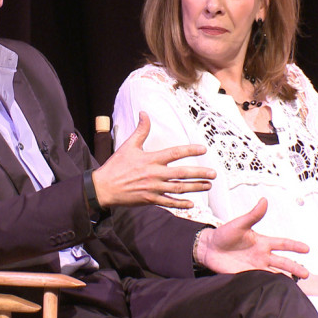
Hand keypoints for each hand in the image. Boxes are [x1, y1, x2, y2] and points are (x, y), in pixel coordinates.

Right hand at [92, 111, 215, 207]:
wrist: (104, 187)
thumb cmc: (116, 165)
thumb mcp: (128, 145)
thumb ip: (140, 130)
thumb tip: (144, 113)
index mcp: (150, 159)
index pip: (174, 153)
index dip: (190, 151)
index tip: (203, 149)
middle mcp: (154, 174)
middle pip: (182, 173)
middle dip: (199, 173)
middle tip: (213, 174)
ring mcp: (153, 188)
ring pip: (179, 189)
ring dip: (195, 187)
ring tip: (207, 185)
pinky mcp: (150, 199)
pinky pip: (169, 202)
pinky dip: (181, 204)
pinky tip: (192, 203)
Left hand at [196, 198, 309, 277]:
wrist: (208, 248)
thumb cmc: (224, 234)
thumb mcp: (239, 223)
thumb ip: (253, 214)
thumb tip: (263, 200)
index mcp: (262, 242)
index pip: (282, 244)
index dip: (294, 245)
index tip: (307, 248)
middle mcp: (261, 255)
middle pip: (283, 262)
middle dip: (295, 267)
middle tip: (307, 274)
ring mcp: (255, 266)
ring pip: (275, 273)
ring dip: (285, 278)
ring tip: (296, 284)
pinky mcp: (246, 275)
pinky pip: (260, 280)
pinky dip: (269, 284)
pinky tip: (276, 288)